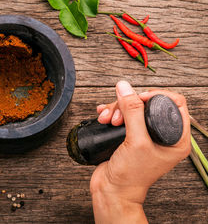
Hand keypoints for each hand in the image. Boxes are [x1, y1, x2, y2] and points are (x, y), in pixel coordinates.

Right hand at [90, 81, 190, 222]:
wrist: (112, 190)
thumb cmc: (131, 175)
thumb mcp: (136, 141)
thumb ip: (132, 112)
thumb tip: (125, 88)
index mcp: (176, 138)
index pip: (174, 103)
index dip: (156, 96)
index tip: (138, 98)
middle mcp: (162, 135)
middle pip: (149, 103)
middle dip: (130, 104)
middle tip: (118, 115)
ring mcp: (145, 135)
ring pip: (133, 107)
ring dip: (117, 108)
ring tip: (107, 119)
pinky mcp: (129, 135)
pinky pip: (122, 115)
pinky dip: (112, 112)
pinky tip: (103, 116)